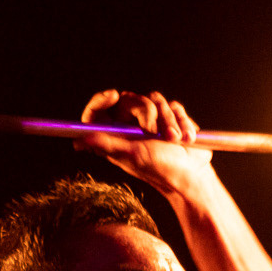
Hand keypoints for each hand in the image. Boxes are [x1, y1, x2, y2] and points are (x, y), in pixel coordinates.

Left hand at [79, 89, 213, 196]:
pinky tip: (185, 138)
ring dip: (168, 120)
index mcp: (116, 135)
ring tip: (174, 140)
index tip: (112, 95)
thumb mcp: (131, 155)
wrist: (193, 175)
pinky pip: (174, 106)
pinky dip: (181, 121)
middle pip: (130, 99)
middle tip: (153, 131)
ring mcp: (153, 121)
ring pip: (155, 99)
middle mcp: (131, 126)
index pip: (99, 111)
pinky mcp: (172, 119)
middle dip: (146, 112)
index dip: (101, 100)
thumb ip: (106, 144)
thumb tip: (78, 141)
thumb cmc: (160, 169)